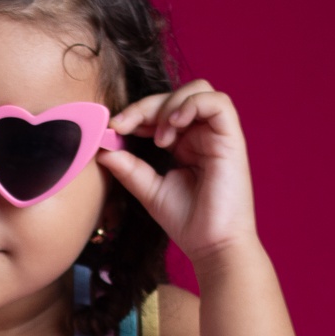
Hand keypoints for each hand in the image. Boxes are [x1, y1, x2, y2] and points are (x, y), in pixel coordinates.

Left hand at [99, 81, 257, 263]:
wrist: (212, 246)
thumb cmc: (187, 221)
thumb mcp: (148, 189)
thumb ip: (128, 167)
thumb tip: (102, 148)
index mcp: (185, 144)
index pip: (160, 110)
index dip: (136, 112)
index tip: (114, 127)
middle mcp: (202, 135)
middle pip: (175, 95)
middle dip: (145, 105)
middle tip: (124, 126)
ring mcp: (218, 135)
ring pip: (198, 90)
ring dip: (169, 105)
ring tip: (158, 138)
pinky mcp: (232, 139)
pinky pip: (218, 102)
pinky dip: (192, 105)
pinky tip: (173, 127)